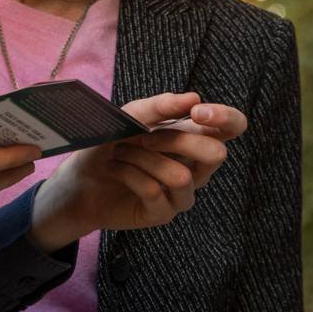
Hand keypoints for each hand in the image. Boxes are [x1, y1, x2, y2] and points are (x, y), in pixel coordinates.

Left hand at [29, 92, 238, 251]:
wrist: (80, 177)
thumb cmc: (111, 141)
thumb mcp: (130, 116)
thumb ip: (160, 107)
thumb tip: (194, 98)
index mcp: (194, 138)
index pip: (232, 127)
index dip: (225, 118)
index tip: (196, 112)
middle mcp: (195, 167)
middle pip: (215, 154)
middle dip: (176, 140)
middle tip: (143, 137)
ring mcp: (182, 193)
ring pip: (181, 176)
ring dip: (144, 159)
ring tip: (119, 152)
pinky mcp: (163, 213)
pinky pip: (155, 190)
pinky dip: (129, 173)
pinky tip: (115, 168)